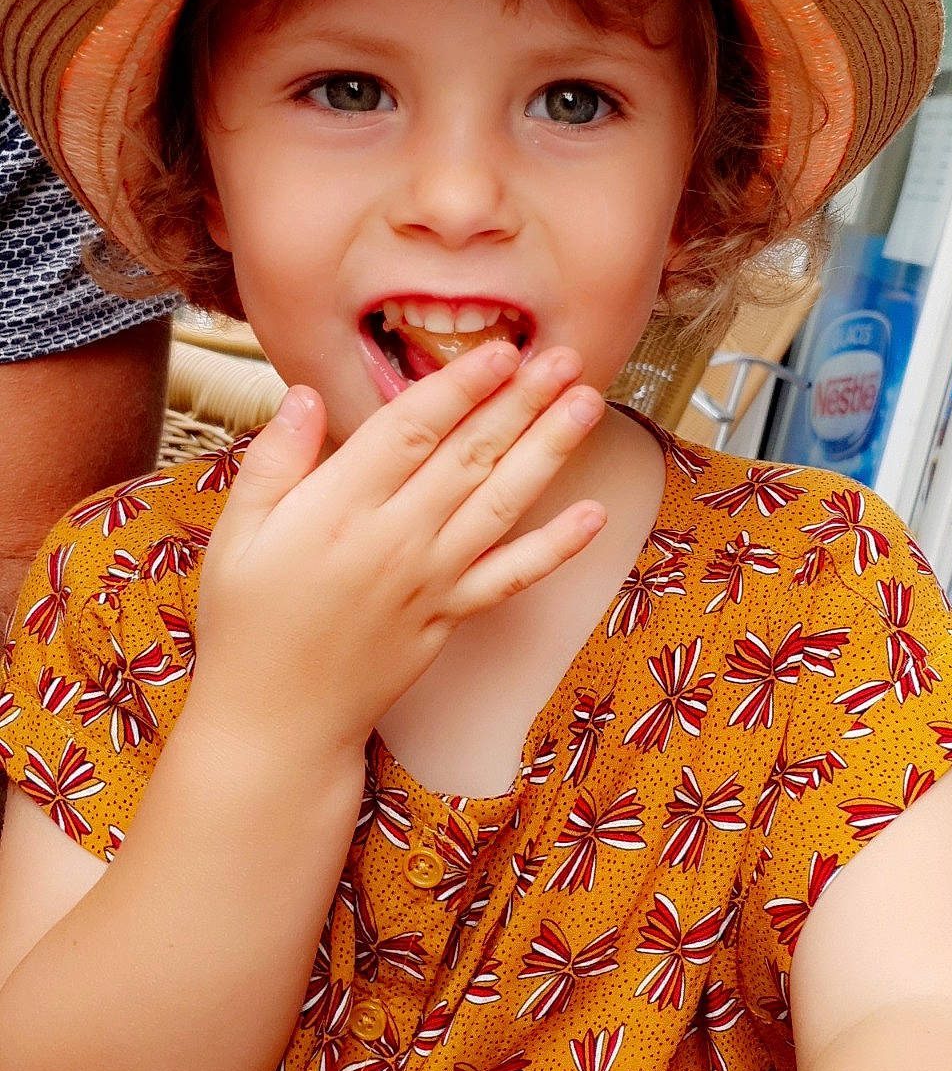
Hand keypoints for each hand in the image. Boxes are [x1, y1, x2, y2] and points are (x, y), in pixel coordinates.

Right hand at [188, 343, 606, 760]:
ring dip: (548, 450)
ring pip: (501, 504)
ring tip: (585, 403)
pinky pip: (512, 577)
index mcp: (337, 509)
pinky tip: (594, 515)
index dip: (460, 386)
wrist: (276, 721)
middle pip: (469, 456)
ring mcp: (430, 580)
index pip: (410, 431)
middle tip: (563, 356)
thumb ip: (275, 461)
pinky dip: (556, 548)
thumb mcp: (237, 534)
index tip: (500, 349)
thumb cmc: (246, 622)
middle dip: (521, 401)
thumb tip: (302, 392)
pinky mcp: (450, 616)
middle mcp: (395, 539)